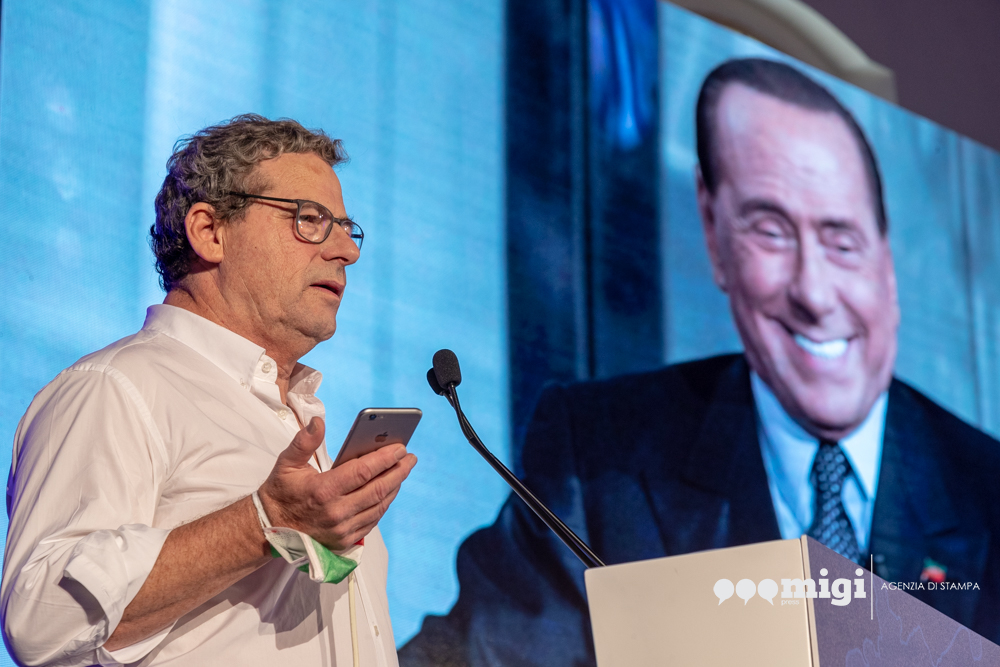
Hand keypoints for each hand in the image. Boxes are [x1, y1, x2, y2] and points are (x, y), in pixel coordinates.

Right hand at [257, 416, 416, 549]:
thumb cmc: (281, 492)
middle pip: (377, 490)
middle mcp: (336, 513)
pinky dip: (383, 504)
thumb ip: (304, 441)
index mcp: (323, 491)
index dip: (385, 459)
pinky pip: (372, 521)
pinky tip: (389, 492)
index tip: (400, 447)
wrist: (269, 528)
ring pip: (378, 506)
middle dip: (398, 471)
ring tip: (402, 471)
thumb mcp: (287, 463)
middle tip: (410, 458)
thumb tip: (318, 422)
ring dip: (394, 487)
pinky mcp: (344, 541)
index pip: (363, 472)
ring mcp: (342, 530)